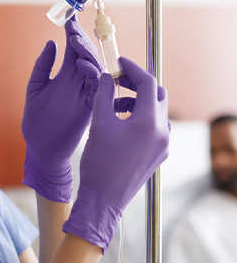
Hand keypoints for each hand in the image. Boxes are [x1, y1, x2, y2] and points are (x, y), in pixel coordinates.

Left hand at [22, 16, 102, 201]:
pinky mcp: (89, 107)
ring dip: (87, 54)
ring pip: (94, 68)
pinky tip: (82, 66)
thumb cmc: (36, 120)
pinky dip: (92, 75)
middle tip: (72, 31)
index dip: (72, 33)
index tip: (69, 17)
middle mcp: (77, 82)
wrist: (41, 149)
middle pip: (86, 55)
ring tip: (75, 42)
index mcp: (66, 76)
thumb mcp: (35, 88)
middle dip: (81, 41)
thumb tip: (51, 42)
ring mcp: (85, 93)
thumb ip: (42, 66)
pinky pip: (97, 88)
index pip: (73, 49)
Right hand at [62, 56, 169, 249]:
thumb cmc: (99, 163)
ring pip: (156, 111)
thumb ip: (104, 95)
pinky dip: (140, 117)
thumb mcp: (99, 124)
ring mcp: (162, 145)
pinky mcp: (158, 154)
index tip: (119, 62)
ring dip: (137, 101)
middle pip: (156, 95)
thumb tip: (107, 77)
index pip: (147, 83)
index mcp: (149, 123)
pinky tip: (120, 121)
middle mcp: (162, 132)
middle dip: (137, 84)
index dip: (132, 69)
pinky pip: (154, 127)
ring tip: (113, 103)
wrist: (103, 200)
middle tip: (117, 80)